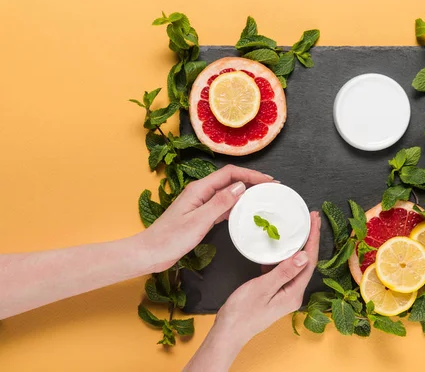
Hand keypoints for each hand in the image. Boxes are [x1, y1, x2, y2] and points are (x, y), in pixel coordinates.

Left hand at [140, 165, 273, 271]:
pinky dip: (236, 206)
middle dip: (252, 181)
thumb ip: (219, 203)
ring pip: (228, 192)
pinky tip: (246, 212)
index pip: (230, 174)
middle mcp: (200, 192)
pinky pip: (222, 205)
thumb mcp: (198, 222)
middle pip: (230, 180)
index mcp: (198, 189)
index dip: (251, 174)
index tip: (269, 181)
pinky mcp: (200, 214)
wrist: (150, 253)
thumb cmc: (170, 239)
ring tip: (263, 197)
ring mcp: (200, 203)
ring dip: (246, 193)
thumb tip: (240, 187)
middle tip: (272, 188)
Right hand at [216, 211, 320, 343]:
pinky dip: (281, 257)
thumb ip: (284, 272)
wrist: (228, 332)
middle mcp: (293, 294)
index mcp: (294, 293)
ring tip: (298, 228)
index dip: (313, 238)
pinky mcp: (274, 293)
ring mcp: (284, 294)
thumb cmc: (242, 312)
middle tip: (311, 218)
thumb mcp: (263, 288)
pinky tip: (276, 249)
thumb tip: (304, 256)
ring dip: (296, 247)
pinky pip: (282, 271)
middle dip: (309, 239)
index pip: (309, 261)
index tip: (314, 219)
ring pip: (294, 265)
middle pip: (305, 262)